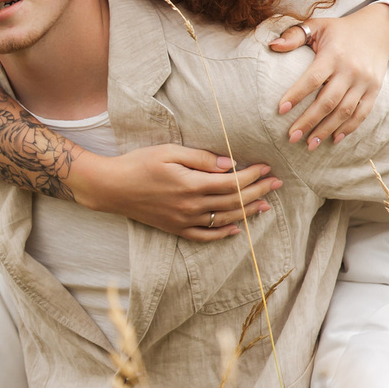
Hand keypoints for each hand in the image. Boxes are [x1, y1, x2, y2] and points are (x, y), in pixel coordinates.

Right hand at [72, 145, 279, 241]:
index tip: (266, 167)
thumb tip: (229, 164)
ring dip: (248, 212)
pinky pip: (205, 236)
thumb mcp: (169, 151)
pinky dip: (223, 234)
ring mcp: (184, 220)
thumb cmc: (138, 163)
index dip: (252, 175)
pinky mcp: (176, 228)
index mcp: (191, 184)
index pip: (231, 182)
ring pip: (224, 219)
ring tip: (266, 205)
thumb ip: (200, 158)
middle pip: (233, 201)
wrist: (111, 187)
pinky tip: (237, 229)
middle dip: (258, 191)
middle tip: (277, 184)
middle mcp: (191, 206)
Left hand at [271, 5, 388, 147]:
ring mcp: (364, 81)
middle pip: (328, 101)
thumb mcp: (318, 25)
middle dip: (309, 121)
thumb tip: (272, 45)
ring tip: (309, 144)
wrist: (379, 31)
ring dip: (326, 130)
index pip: (313, 78)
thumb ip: (294, 35)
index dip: (297, 95)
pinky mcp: (374, 90)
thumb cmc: (340, 31)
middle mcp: (350, 69)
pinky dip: (349, 128)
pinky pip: (362, 113)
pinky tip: (334, 139)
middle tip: (291, 137)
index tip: (280, 110)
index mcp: (333, 54)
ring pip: (345, 111)